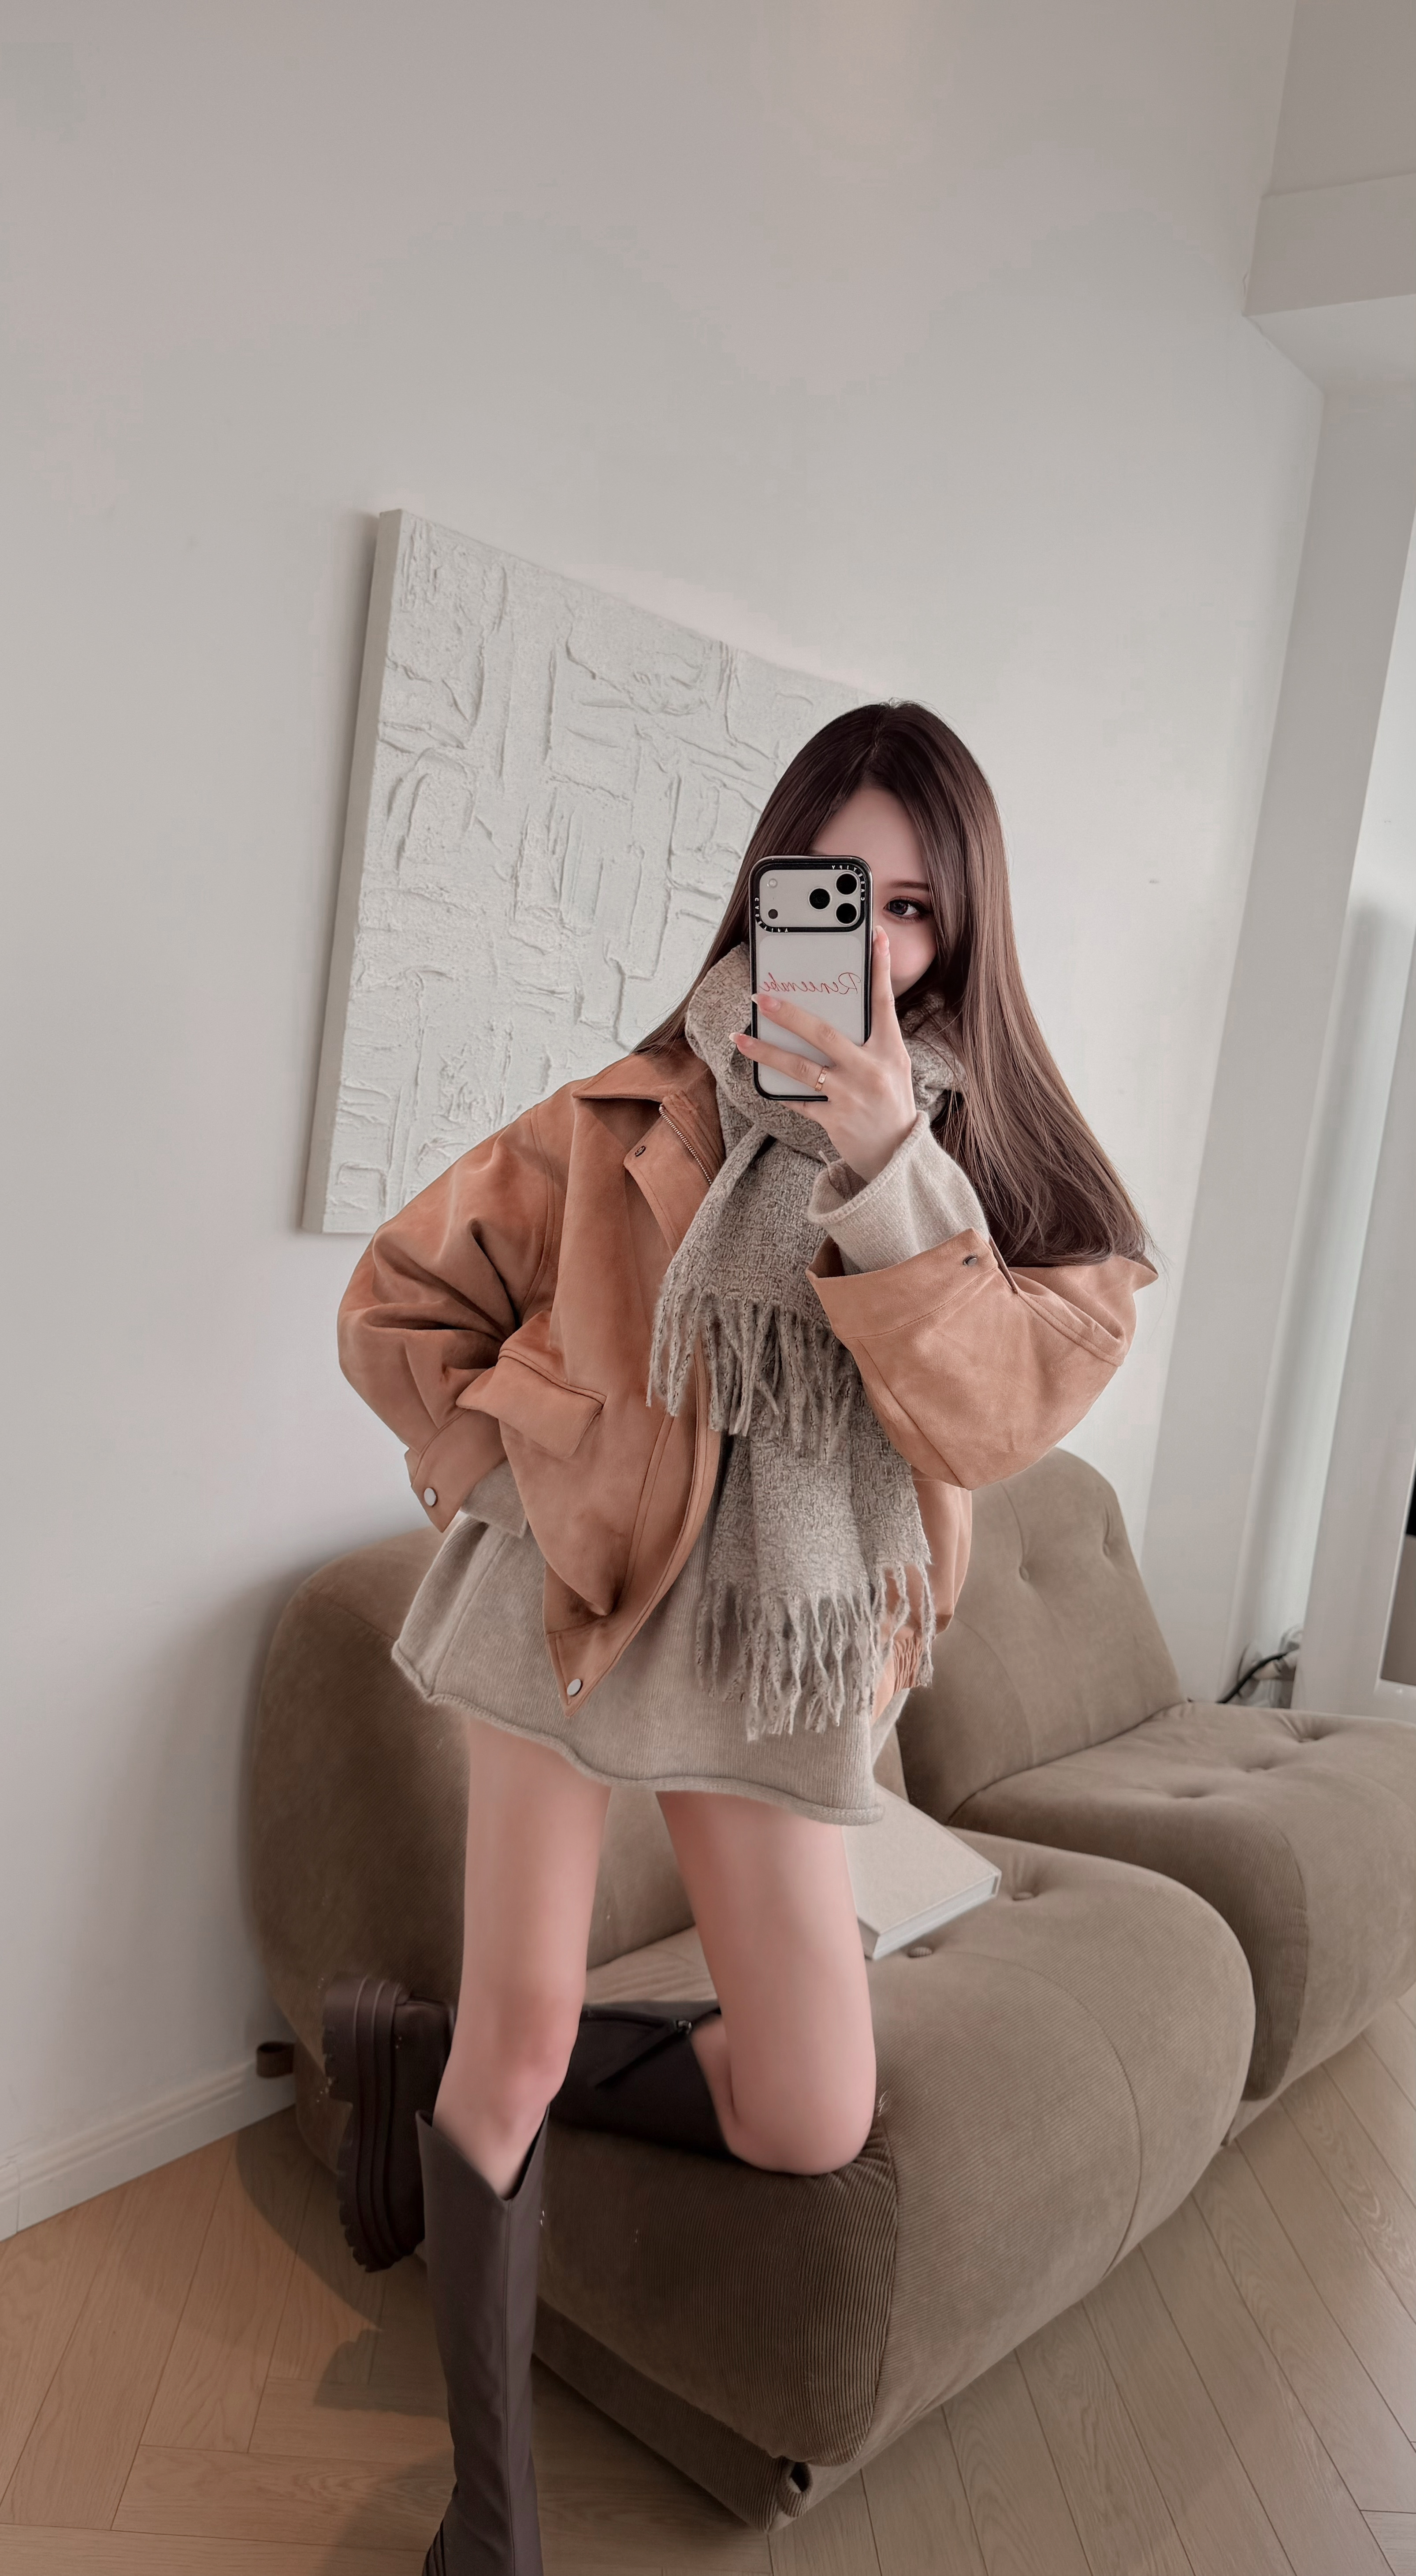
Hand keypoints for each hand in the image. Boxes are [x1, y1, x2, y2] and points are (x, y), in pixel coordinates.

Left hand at [734, 928, 916, 1181]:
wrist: (897, 1154)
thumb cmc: (892, 1101)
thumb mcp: (893, 1065)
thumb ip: (871, 1039)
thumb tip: (834, 1012)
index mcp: (890, 1050)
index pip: (884, 1002)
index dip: (881, 968)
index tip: (876, 936)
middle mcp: (871, 1070)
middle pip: (824, 1033)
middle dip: (789, 1014)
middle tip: (761, 997)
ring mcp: (850, 1096)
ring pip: (800, 1067)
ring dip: (766, 1052)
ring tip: (741, 1038)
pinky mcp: (834, 1119)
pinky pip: (799, 1098)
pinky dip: (779, 1088)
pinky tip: (760, 1076)